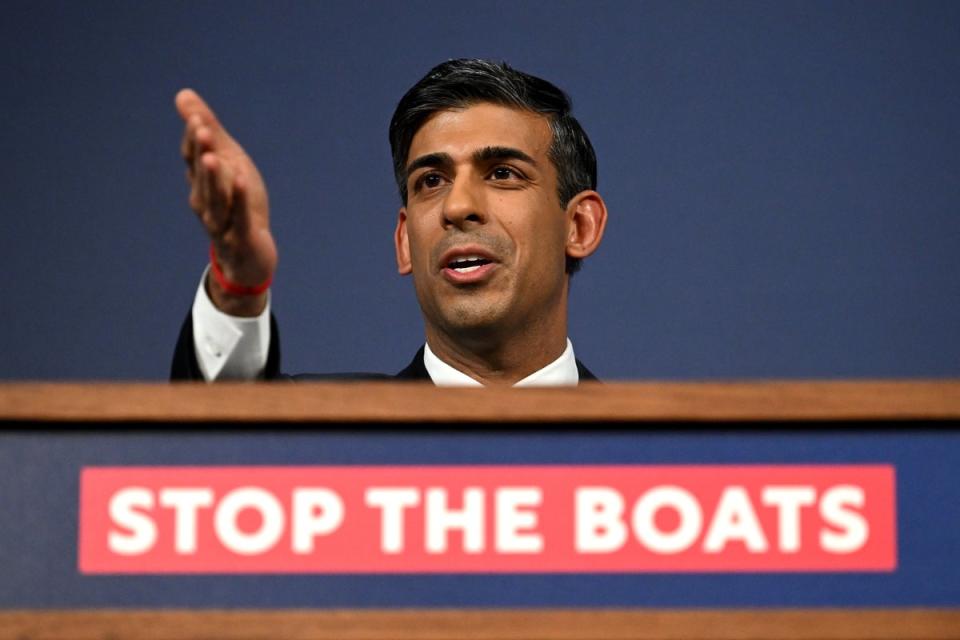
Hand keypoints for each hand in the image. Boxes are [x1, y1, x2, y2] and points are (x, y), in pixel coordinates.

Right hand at [176, 89, 276, 315]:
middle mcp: (205, 202)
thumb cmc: (237, 204)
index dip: (194, 139)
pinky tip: (241, 182)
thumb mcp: (227, 162)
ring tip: (213, 156)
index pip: (193, 158)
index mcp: (201, 183)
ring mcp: (221, 221)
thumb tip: (183, 94)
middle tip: (201, 128)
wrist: (250, 256)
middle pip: (202, 175)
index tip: (196, 117)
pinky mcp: (240, 237)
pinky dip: (239, 199)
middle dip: (201, 151)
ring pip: (215, 197)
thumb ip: (208, 132)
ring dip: (213, 177)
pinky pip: (238, 217)